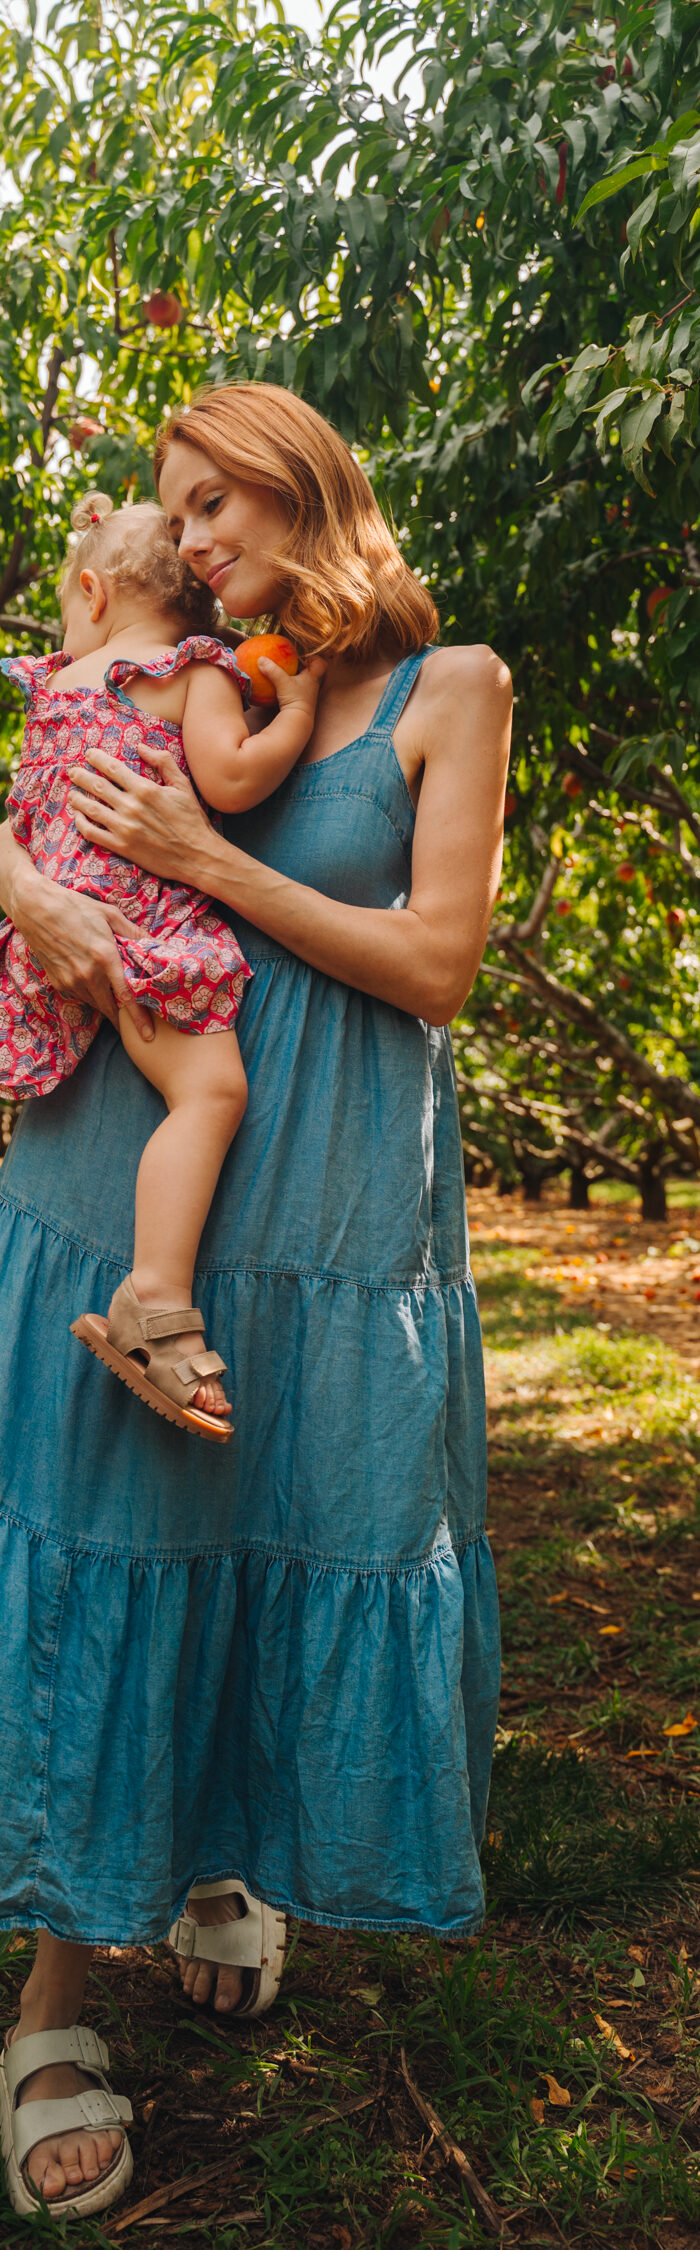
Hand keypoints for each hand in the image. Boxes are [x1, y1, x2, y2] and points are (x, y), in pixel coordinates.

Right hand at [11, 871, 154, 1037]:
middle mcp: (88, 974)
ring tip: (115, 998)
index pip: (126, 996)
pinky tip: (92, 981)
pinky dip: (90, 993)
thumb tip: (156, 943)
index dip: (138, 1018)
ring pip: (95, 1003)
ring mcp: (71, 980)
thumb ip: (134, 933)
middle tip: (135, 1024)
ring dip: (106, 1004)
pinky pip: (80, 995)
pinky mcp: (59, 982)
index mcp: (105, 957)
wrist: (36, 909)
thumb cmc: (75, 907)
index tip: (148, 1034)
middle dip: (122, 1018)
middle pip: (110, 1008)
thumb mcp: (110, 914)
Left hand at [67, 743, 215, 884]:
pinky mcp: (122, 846)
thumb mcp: (183, 786)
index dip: (97, 759)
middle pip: (97, 785)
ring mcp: (124, 828)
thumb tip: (141, 746)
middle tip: (72, 771)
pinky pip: (93, 833)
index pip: (113, 768)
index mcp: (145, 789)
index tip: (89, 754)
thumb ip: (163, 762)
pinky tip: (79, 817)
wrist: (198, 856)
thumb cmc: (192, 820)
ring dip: (77, 798)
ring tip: (72, 793)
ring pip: (90, 808)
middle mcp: (131, 807)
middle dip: (81, 776)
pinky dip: (81, 823)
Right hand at [257, 654, 325, 743]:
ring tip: (285, 675)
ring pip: (304, 683)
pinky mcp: (302, 704)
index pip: (320, 664)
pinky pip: (297, 692)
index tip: (305, 657)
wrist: (298, 721)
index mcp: (312, 677)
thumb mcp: (282, 682)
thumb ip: (272, 670)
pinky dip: (291, 689)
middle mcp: (313, 686)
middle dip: (303, 667)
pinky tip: (280, 689)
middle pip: (312, 672)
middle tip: (291, 663)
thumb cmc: (295, 699)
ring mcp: (308, 696)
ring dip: (296, 678)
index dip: (315, 658)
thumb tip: (260, 659)